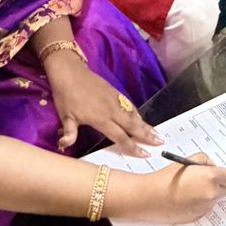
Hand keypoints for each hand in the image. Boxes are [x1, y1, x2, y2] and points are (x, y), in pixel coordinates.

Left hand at [45, 53, 161, 156]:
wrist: (69, 71)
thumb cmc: (66, 95)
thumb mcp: (65, 115)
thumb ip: (69, 132)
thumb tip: (64, 146)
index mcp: (100, 118)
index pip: (120, 136)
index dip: (132, 146)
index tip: (144, 154)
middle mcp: (111, 110)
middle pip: (132, 125)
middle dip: (146, 135)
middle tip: (160, 143)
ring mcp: (114, 100)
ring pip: (133, 115)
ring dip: (145, 125)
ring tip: (157, 133)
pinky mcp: (115, 92)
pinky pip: (129, 105)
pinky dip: (137, 113)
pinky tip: (141, 118)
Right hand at [139, 154, 225, 223]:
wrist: (151, 197)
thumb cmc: (167, 177)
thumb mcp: (187, 160)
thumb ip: (205, 161)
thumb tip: (213, 168)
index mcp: (211, 177)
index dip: (224, 174)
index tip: (218, 173)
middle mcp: (212, 194)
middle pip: (225, 189)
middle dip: (216, 184)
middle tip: (202, 180)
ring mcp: (206, 207)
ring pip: (214, 199)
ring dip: (208, 194)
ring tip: (189, 189)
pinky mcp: (199, 216)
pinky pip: (205, 208)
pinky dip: (199, 203)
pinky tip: (185, 199)